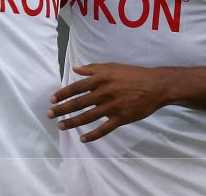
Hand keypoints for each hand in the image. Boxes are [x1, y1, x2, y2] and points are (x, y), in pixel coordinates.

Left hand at [47, 63, 172, 142]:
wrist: (156, 86)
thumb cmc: (132, 74)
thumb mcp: (112, 66)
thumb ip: (92, 68)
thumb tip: (75, 68)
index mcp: (101, 78)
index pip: (77, 87)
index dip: (63, 93)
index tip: (51, 99)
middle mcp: (105, 92)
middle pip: (79, 102)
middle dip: (62, 109)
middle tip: (49, 114)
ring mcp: (113, 106)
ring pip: (88, 116)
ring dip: (72, 122)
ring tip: (61, 126)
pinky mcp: (122, 118)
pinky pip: (104, 128)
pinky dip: (93, 135)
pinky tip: (83, 139)